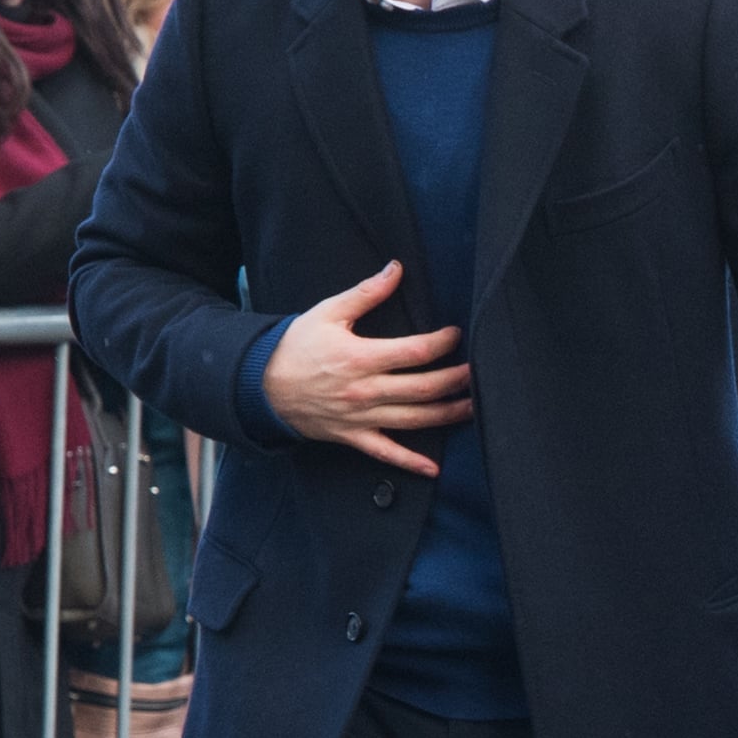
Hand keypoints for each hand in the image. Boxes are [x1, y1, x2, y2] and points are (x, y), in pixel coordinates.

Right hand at [258, 261, 471, 474]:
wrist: (259, 385)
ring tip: (472, 408)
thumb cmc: (295, 346)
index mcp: (361, 357)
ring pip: (414, 420)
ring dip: (447, 415)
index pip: (415, 352)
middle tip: (478, 373)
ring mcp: (361, 417)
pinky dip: (410, 463)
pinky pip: (386, 453)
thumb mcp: (327, 312)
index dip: (442, 343)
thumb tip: (395, 269)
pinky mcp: (353, 436)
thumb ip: (366, 292)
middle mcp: (365, 390)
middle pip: (423, 388)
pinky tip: (434, 469)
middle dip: (455, 381)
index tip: (456, 334)